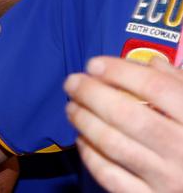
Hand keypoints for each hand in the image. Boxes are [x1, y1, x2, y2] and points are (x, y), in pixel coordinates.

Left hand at [64, 56, 182, 192]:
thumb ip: (180, 85)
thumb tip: (152, 63)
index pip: (155, 87)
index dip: (119, 72)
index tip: (93, 64)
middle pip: (127, 115)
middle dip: (91, 94)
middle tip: (72, 82)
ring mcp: (168, 179)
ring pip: (113, 144)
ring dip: (85, 121)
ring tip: (72, 107)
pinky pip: (111, 177)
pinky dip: (90, 155)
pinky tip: (82, 139)